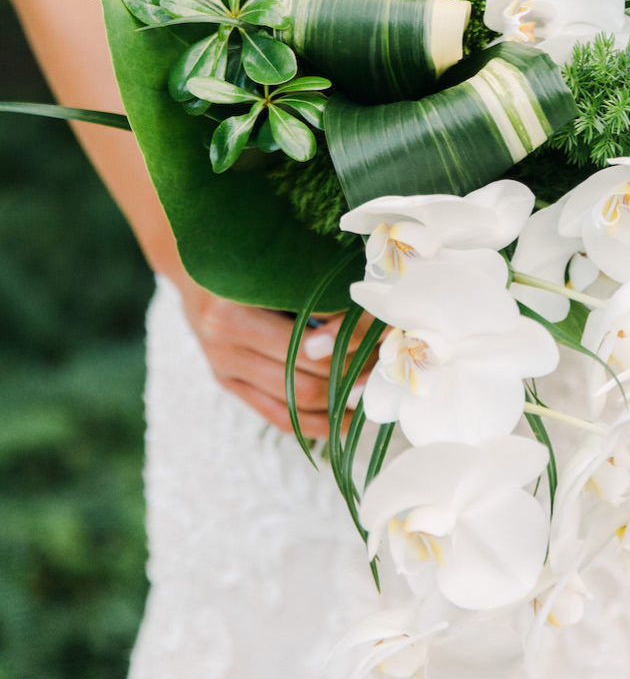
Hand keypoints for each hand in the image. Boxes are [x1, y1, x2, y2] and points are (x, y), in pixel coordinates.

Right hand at [176, 272, 377, 439]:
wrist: (190, 264)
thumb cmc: (245, 254)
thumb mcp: (273, 260)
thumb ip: (314, 282)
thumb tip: (373, 311)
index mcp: (236, 303)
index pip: (310, 330)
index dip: (354, 334)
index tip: (387, 331)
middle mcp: (224, 339)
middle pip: (305, 370)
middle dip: (352, 371)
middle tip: (389, 366)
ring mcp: (223, 367)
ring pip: (295, 400)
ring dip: (340, 401)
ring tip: (375, 393)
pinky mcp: (228, 384)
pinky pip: (278, 416)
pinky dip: (317, 423)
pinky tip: (346, 420)